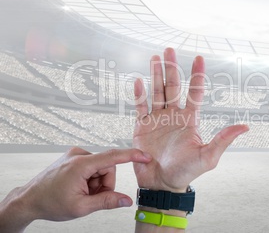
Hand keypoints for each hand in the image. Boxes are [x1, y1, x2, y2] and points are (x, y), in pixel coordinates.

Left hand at [0, 147, 151, 231]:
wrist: (29, 199)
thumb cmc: (50, 203)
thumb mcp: (81, 207)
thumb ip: (107, 202)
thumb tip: (126, 200)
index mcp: (81, 165)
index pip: (113, 157)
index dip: (132, 156)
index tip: (145, 156)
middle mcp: (78, 155)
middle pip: (107, 168)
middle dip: (104, 184)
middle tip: (91, 197)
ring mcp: (75, 155)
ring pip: (101, 168)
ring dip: (96, 183)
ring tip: (82, 193)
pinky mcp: (73, 157)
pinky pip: (92, 166)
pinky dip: (90, 178)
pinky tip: (79, 187)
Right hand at [132, 48, 248, 192]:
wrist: (162, 185)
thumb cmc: (186, 173)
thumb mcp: (207, 157)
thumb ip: (223, 140)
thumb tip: (245, 126)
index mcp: (189, 119)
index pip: (194, 92)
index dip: (197, 74)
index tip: (199, 57)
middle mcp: (173, 115)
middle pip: (172, 86)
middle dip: (171, 67)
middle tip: (169, 49)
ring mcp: (157, 120)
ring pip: (156, 92)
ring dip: (155, 75)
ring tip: (155, 58)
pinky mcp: (142, 127)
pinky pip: (140, 107)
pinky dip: (139, 94)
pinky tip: (139, 81)